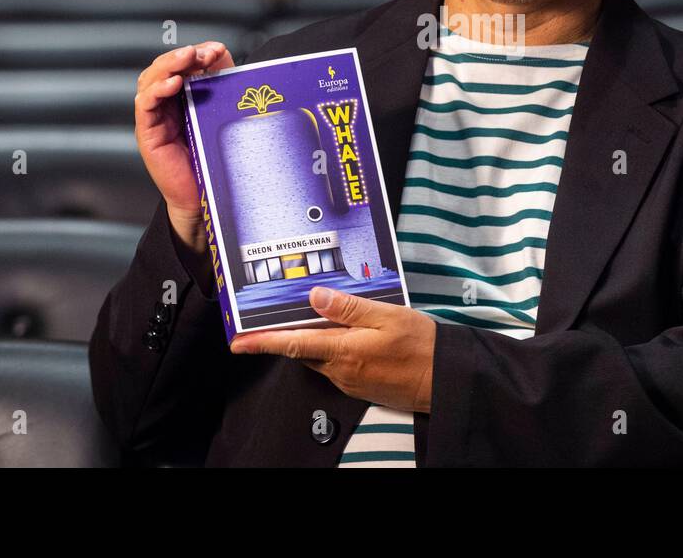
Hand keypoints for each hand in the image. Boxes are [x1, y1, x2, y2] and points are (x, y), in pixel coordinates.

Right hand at [134, 42, 234, 253]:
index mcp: (181, 96)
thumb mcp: (220, 111)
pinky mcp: (148, 133)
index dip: (194, 53)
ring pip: (149, 81)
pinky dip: (156, 90)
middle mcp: (163, 104)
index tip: (215, 51)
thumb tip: (219, 50)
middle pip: (161, 68)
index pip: (180, 65)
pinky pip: (145, 105)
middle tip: (199, 53)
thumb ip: (220, 81)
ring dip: (167, 66)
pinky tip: (172, 84)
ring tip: (185, 59)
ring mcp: (153, 117)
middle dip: (180, 56)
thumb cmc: (214, 153)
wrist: (208, 193)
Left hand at [230, 287, 435, 413]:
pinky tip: (350, 335)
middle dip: (291, 334)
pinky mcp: (359, 386)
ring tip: (326, 316)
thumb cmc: (421, 346)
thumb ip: (349, 307)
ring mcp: (349, 381)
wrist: (444, 380)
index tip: (238, 341)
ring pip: (320, 357)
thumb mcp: (387, 316)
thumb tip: (316, 296)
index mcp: (343, 350)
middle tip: (285, 312)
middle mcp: (340, 370)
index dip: (262, 342)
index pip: (293, 344)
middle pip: (304, 349)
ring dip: (316, 340)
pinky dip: (334, 349)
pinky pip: (336, 365)